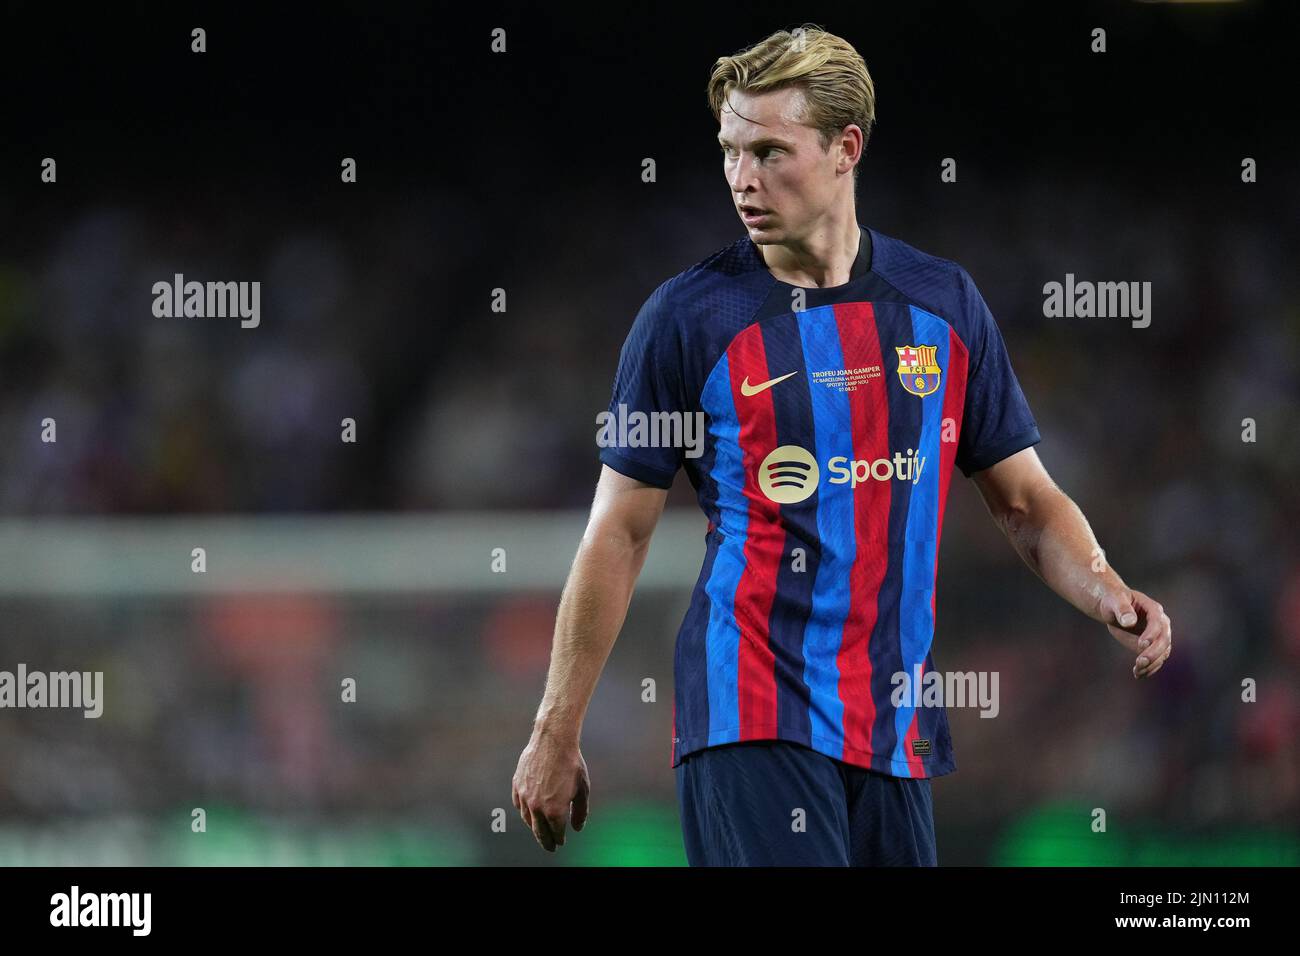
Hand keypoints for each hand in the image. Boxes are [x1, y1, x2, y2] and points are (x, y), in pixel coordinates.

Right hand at [511, 729, 589, 851]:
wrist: (553, 740)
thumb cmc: (572, 763)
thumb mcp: (583, 789)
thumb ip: (580, 812)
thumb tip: (576, 829)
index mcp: (555, 810)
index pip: (556, 833)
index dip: (559, 839)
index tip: (561, 842)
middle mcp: (537, 807)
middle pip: (539, 831)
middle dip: (546, 841)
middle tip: (550, 847)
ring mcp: (525, 796)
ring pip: (527, 819)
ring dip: (534, 827)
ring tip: (539, 831)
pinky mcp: (517, 785)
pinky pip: (519, 804)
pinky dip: (524, 811)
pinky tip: (528, 813)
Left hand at [1100, 588, 1172, 679]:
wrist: (1114, 608)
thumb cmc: (1114, 600)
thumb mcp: (1115, 600)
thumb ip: (1122, 609)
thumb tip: (1129, 622)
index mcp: (1153, 609)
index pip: (1157, 623)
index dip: (1151, 634)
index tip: (1141, 644)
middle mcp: (1161, 623)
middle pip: (1164, 640)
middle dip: (1153, 653)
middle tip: (1139, 662)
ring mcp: (1158, 636)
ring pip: (1163, 653)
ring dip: (1152, 664)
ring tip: (1137, 671)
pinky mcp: (1152, 647)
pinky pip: (1156, 660)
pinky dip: (1149, 669)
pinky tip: (1138, 675)